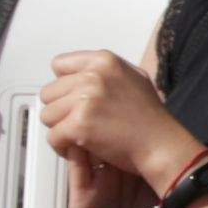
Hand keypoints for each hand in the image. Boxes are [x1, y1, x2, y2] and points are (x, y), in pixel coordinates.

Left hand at [32, 44, 197, 207]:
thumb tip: (77, 74)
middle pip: (49, 92)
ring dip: (61, 128)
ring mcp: (85, 100)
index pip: (59, 64)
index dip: (66, 84)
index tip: (78, 99)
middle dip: (61, 109)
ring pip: (47, 115)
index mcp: (104, 60)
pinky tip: (80, 147)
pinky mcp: (78, 125)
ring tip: (81, 135)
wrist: (160, 143)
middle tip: (80, 121)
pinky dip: (63, 146)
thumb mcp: (134, 77)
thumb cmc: (150, 116)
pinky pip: (53, 137)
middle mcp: (92, 76)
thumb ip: (105, 72)